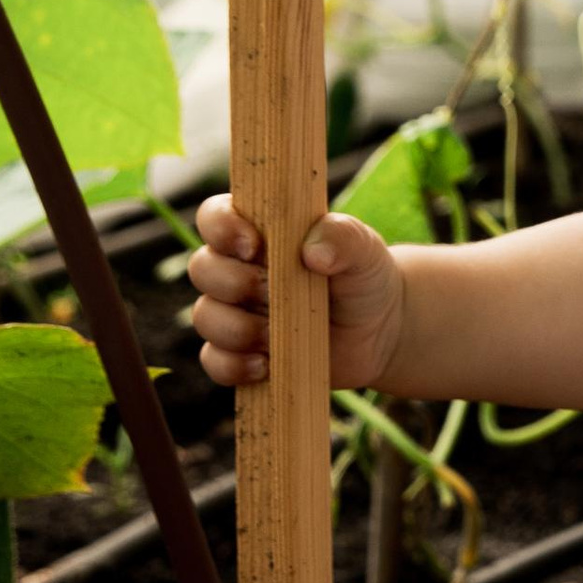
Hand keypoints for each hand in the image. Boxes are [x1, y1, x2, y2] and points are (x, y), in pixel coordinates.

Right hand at [187, 196, 409, 391]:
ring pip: (205, 317)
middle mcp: (238, 270)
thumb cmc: (363, 278)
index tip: (254, 246)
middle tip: (273, 292)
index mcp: (257, 233)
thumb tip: (313, 252)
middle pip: (202, 268)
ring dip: (237, 328)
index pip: (214, 217)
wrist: (380, 330)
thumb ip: (343, 236)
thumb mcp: (363, 250)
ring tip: (276, 335)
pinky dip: (233, 365)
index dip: (220, 227)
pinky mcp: (242, 353)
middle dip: (234, 283)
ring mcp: (237, 313)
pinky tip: (265, 366)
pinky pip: (215, 361)